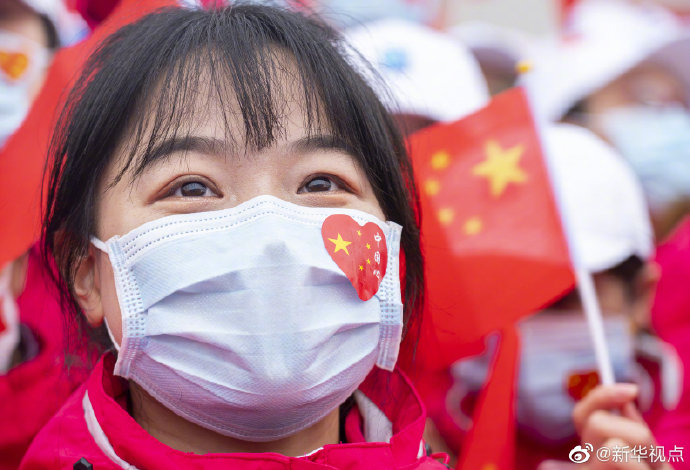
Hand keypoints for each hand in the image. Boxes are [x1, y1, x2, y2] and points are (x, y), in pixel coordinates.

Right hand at [540, 384, 671, 469]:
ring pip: (613, 447)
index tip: (632, 389)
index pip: (585, 415)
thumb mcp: (652, 466)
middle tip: (651, 463)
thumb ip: (637, 439)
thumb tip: (626, 400)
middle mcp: (586, 467)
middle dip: (636, 436)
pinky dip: (643, 469)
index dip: (602, 396)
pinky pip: (619, 458)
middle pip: (599, 425)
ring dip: (643, 460)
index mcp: (596, 458)